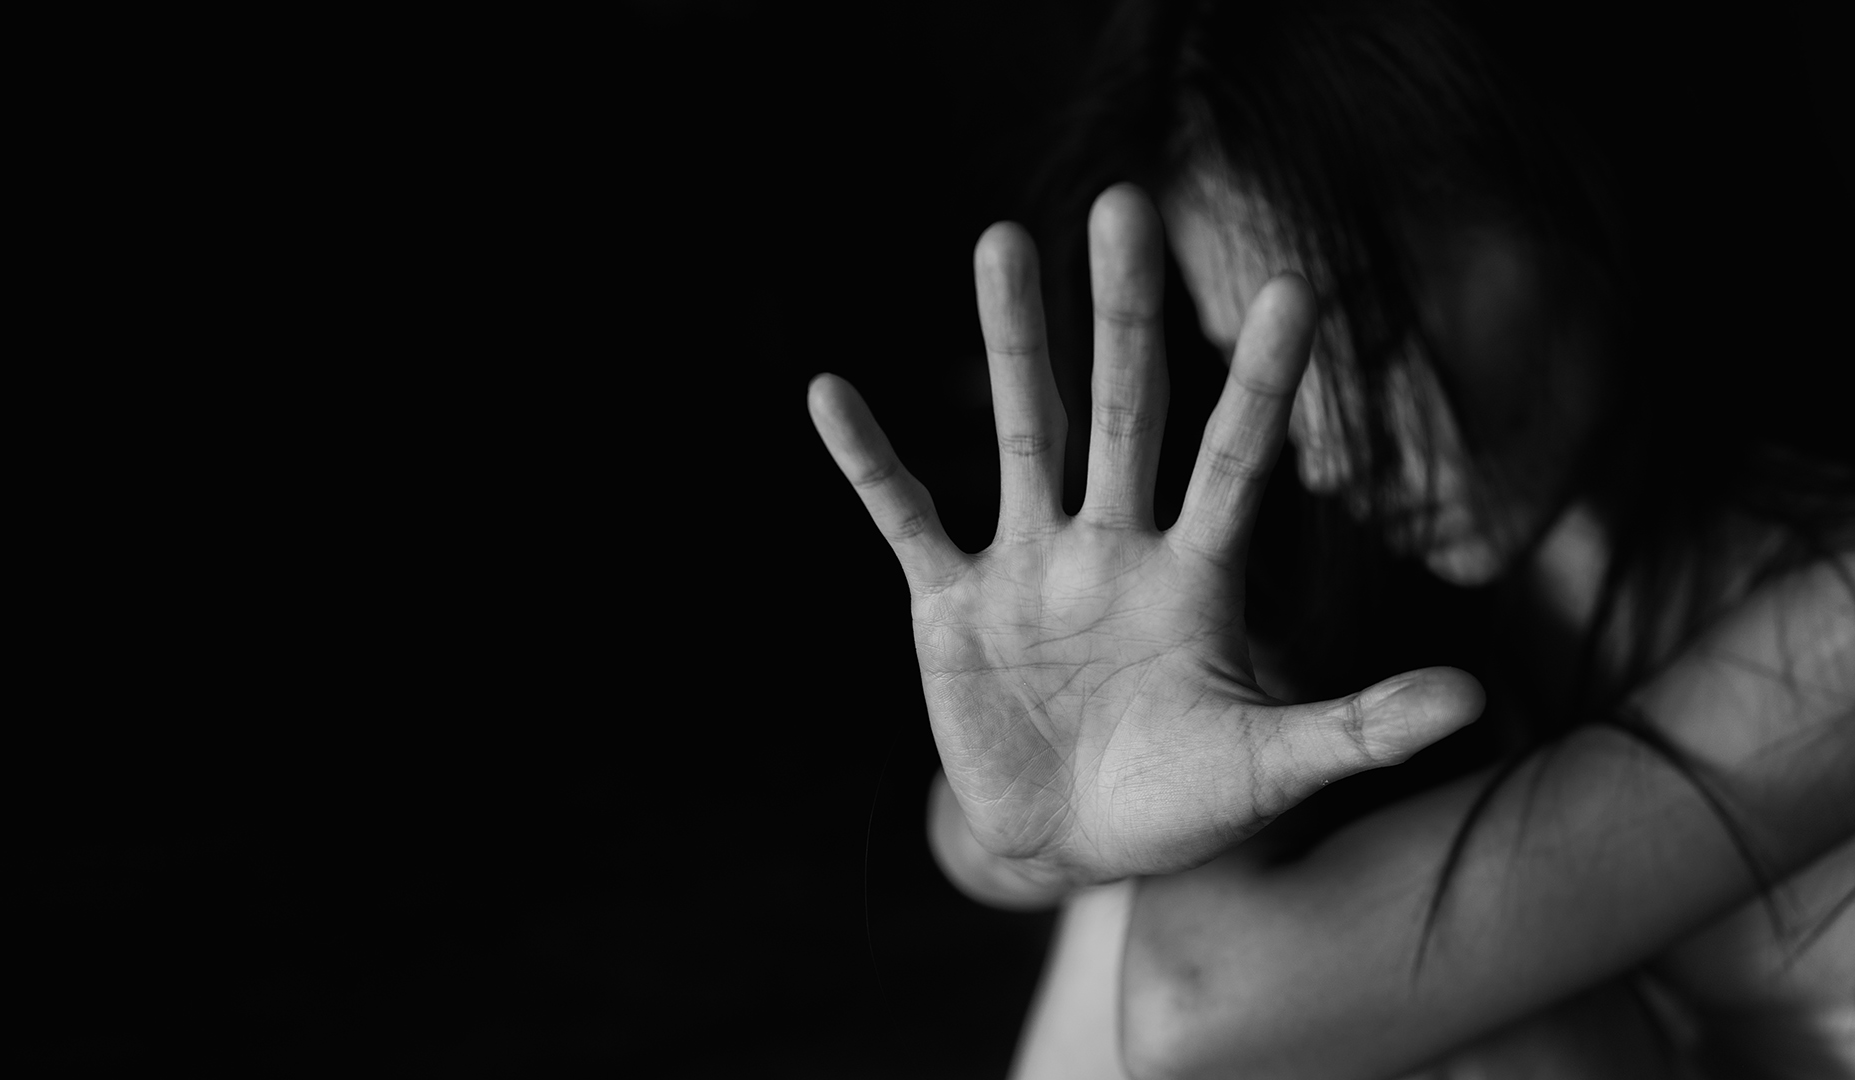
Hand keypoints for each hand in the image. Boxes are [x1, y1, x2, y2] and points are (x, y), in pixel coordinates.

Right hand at [808, 184, 1483, 893]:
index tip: (1291, 290)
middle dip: (1124, 314)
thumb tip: (1479, 699)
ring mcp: (1027, 565)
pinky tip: (831, 392)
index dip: (1259, 383)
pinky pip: (905, 516)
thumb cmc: (1180, 800)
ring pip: (1023, 432)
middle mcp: (1112, 544)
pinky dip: (868, 461)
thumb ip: (1357, 729)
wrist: (1067, 842)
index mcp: (1196, 574)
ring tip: (1001, 242)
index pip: (1235, 459)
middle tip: (1124, 205)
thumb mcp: (1270, 769)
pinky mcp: (948, 601)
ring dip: (1010, 343)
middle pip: (1123, 409)